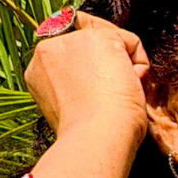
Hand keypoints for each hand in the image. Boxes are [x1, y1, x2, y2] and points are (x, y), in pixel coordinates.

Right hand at [23, 12, 153, 147]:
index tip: (102, 89)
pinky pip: (131, 43)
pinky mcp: (98, 37)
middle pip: (89, 40)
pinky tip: (129, 90)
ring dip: (123, 70)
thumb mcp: (71, 109)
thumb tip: (102, 77)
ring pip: (112, 41)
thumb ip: (76, 86)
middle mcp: (48, 48)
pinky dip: (140, 68)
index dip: (89, 64)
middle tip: (110, 100)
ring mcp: (72, 39)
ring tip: (116, 99)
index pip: (67, 51)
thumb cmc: (87, 137)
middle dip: (107, 64)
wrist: (94, 139)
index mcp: (38, 70)